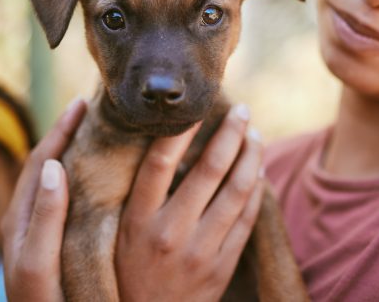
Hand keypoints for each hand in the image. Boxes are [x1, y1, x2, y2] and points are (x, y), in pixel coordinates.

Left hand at [1, 99, 86, 301]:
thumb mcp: (39, 265)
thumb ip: (45, 218)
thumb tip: (55, 165)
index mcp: (20, 219)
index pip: (40, 161)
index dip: (60, 131)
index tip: (82, 104)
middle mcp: (26, 219)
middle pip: (46, 163)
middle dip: (66, 133)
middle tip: (93, 108)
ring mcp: (37, 229)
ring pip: (55, 179)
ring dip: (72, 151)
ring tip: (97, 132)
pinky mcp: (51, 240)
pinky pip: (63, 197)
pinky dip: (77, 175)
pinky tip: (98, 175)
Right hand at [115, 104, 264, 301]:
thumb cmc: (127, 272)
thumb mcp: (120, 233)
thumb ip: (140, 195)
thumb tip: (164, 144)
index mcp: (138, 220)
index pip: (161, 161)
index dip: (181, 129)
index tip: (197, 106)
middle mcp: (170, 232)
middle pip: (209, 170)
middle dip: (230, 133)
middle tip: (241, 110)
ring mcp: (200, 251)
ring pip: (237, 191)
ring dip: (251, 157)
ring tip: (254, 134)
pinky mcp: (222, 266)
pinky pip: (247, 220)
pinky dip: (256, 191)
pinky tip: (258, 171)